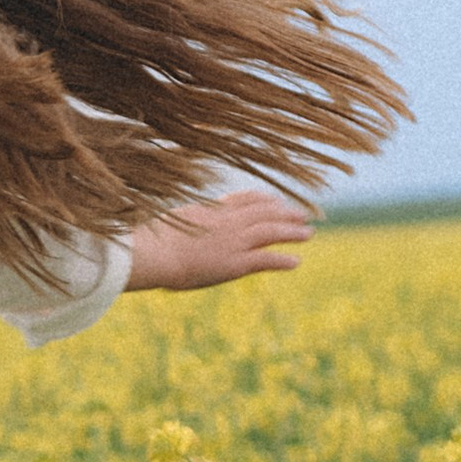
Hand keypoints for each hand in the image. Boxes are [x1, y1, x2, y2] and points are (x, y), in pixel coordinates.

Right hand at [124, 189, 316, 293]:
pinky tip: (296, 262)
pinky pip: (267, 259)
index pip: (245, 198)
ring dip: (292, 232)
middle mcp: (228, 221)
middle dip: (285, 212)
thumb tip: (174, 225)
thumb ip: (183, 221)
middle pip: (264, 212)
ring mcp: (235, 241)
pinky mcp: (237, 263)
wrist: (155, 253)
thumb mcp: (170, 222)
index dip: (264, 199)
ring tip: (308, 234)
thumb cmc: (152, 241)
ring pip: (272, 231)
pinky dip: (283, 260)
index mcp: (212, 209)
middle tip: (302, 215)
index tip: (275, 200)